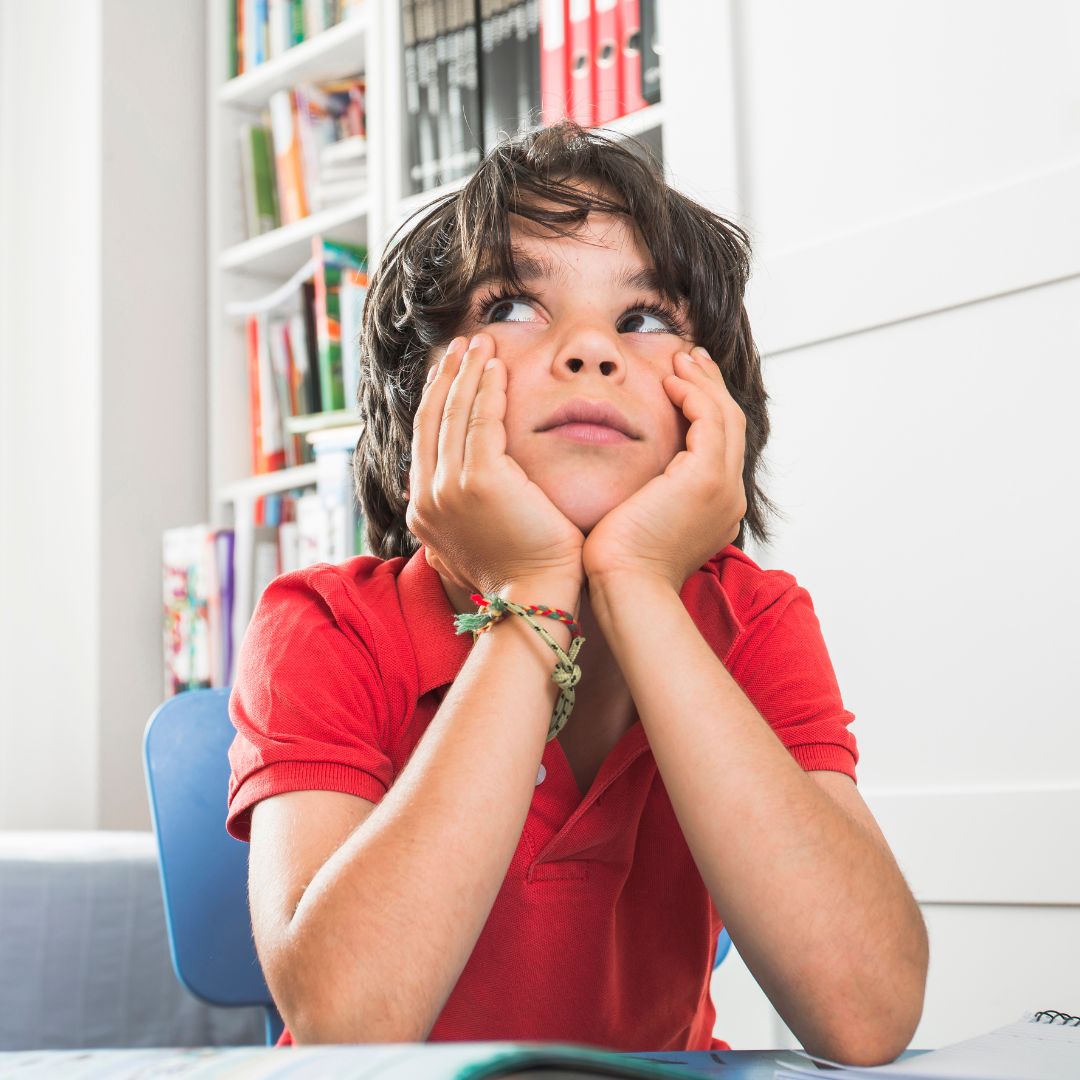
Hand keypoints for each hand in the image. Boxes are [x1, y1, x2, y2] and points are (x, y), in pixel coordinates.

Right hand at [406, 333, 585, 598]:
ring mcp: (449, 488)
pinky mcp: (480, 480)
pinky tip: (498, 367)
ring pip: (455, 414)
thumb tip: (451, 508)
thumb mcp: (472, 546)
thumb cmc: (518, 575)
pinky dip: (489, 389)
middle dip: (448, 376)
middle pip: (433, 419)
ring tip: (481, 343)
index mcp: (422, 512)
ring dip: (468, 372)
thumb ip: (459, 519)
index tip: (451, 371)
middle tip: (463, 344)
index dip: (436, 400)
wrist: (534, 599)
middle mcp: (427, 497)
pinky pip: (483, 420)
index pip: (425, 441)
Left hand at [582, 346, 746, 593]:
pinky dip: (692, 394)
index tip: (683, 382)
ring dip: (702, 382)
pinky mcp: (706, 478)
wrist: (625, 585)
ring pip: (724, 416)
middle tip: (689, 357)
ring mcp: (724, 487)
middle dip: (711, 386)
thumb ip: (648, 495)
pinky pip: (708, 419)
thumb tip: (631, 479)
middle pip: (731, 426)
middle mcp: (730, 497)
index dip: (706, 409)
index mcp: (717, 509)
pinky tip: (669, 380)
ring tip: (679, 358)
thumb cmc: (619, 563)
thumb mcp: (640, 520)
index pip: (720, 446)